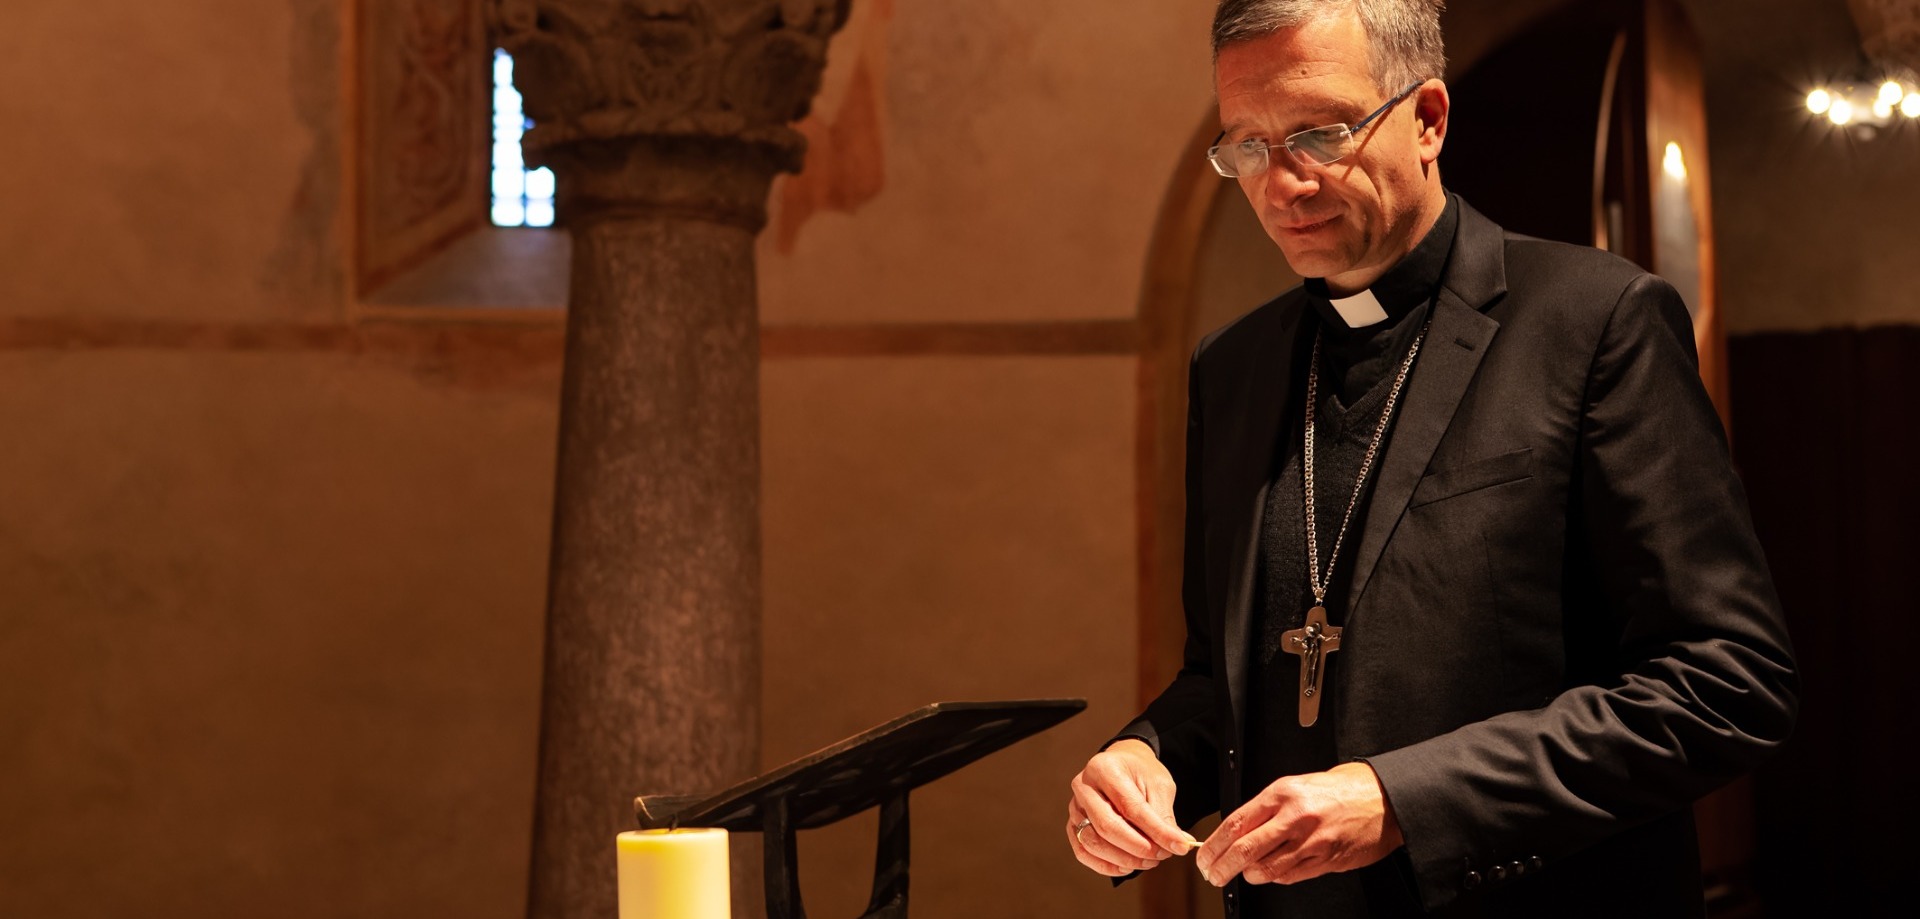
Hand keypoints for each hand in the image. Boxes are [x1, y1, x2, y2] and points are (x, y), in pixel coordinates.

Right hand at [1066, 739, 1199, 876]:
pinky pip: (1083, 852)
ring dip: (1124, 859)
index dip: (1156, 830)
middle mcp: (1083, 787)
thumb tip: (1177, 845)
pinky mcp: (1072, 825)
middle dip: (1139, 847)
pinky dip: (1106, 866)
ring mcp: (1074, 807)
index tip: (1179, 845)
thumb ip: (1163, 816)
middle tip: (1163, 855)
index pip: (1130, 807)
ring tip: (1150, 861)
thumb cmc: (1140, 773)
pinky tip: (1128, 867)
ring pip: (1093, 843)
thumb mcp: (1158, 785)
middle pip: (1107, 826)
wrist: (1122, 765)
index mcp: (1104, 768)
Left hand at [1195, 761, 1402, 886]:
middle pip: (1245, 849)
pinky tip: (1271, 872)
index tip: (1204, 856)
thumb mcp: (1295, 787)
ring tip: (1243, 873)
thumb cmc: (1336, 791)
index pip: (1236, 823)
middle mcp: (1294, 817)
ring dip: (1248, 875)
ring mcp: (1311, 841)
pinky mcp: (1325, 860)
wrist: (1379, 800)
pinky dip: (1275, 878)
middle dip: (1222, 866)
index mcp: (1282, 794)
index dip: (1214, 844)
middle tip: (1213, 874)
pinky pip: (1289, 876)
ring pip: (1266, 869)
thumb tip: (1234, 831)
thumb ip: (1265, 809)